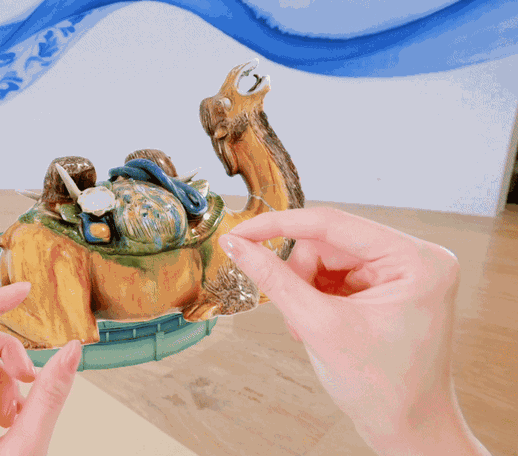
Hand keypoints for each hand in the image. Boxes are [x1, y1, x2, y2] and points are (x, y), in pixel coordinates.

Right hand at [218, 207, 490, 455]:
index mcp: (416, 260)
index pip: (333, 224)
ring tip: (312, 327)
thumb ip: (274, 279)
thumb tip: (237, 245)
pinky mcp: (389, 285)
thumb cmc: (384, 388)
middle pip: (329, 241)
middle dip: (301, 275)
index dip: (279, 225)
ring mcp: (403, 271)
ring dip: (307, 289)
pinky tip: (321, 324)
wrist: (408, 428)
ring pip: (327, 257)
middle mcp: (416, 257)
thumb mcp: (319, 326)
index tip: (241, 233)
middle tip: (296, 314)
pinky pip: (336, 273)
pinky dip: (318, 297)